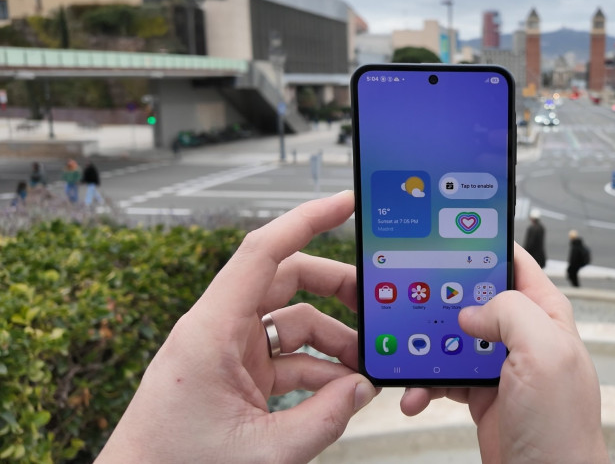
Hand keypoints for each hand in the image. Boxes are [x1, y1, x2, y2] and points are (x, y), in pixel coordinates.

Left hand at [97, 191, 375, 463]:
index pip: (263, 252)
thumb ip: (325, 419)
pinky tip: (343, 390)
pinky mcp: (234, 375)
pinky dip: (318, 369)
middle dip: (337, 289)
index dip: (307, 219)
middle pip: (287, 282)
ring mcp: (227, 352)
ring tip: (366, 366)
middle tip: (375, 302)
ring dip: (334, 340)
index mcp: (212, 331)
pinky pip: (286, 357)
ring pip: (292, 322)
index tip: (345, 203)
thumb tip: (363, 389)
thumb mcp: (265, 452)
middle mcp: (218, 331)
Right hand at [400, 243, 608, 462]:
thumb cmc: (561, 428)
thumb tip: (473, 309)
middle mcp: (525, 339)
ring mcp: (502, 369)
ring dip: (427, 351)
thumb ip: (511, 313)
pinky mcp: (482, 397)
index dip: (486, 249)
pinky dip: (426, 386)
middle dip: (444, 302)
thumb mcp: (543, 354)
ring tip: (408, 358)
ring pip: (455, 341)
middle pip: (477, 301)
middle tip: (415, 301)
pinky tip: (415, 395)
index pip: (517, 266)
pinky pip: (446, 379)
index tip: (451, 240)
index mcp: (547, 318)